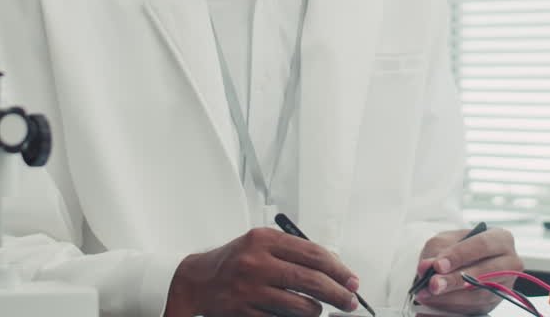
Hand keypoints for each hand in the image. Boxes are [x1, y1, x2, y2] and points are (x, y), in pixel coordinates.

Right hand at [165, 227, 361, 316]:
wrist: (197, 281)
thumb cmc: (235, 261)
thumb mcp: (261, 244)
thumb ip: (294, 252)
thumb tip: (335, 268)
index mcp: (264, 240)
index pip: (313, 254)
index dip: (339, 269)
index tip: (352, 280)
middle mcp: (256, 262)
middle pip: (311, 281)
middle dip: (338, 294)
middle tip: (351, 301)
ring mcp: (250, 290)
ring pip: (301, 307)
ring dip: (316, 311)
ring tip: (318, 309)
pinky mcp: (244, 312)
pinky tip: (296, 316)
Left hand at [412, 227, 522, 314]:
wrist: (460, 262)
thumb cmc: (455, 247)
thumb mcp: (445, 242)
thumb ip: (436, 252)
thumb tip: (426, 267)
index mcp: (501, 239)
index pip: (482, 245)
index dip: (460, 255)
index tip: (438, 265)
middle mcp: (509, 263)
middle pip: (484, 273)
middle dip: (455, 280)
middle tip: (432, 284)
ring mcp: (504, 286)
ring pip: (479, 295)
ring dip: (450, 297)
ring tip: (426, 295)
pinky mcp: (493, 304)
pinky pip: (473, 309)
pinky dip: (450, 308)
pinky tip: (432, 304)